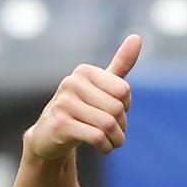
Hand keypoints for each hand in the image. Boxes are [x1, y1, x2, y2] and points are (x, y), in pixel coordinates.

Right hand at [25, 34, 142, 160]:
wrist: (50, 136)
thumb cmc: (82, 108)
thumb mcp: (102, 86)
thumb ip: (120, 64)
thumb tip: (137, 37)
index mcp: (84, 72)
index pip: (123, 90)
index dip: (125, 105)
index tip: (117, 111)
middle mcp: (71, 83)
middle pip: (116, 108)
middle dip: (122, 126)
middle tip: (116, 132)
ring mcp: (63, 104)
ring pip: (108, 124)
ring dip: (116, 139)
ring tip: (112, 142)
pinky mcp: (60, 125)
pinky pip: (97, 137)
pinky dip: (106, 147)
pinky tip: (103, 148)